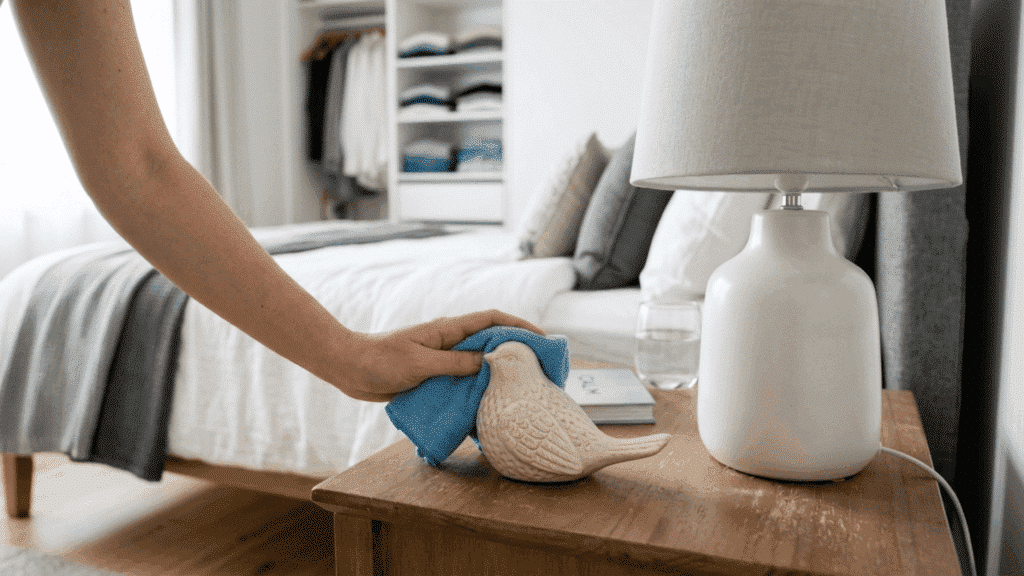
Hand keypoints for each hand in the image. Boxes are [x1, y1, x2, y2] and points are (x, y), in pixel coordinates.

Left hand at [338, 310, 545, 401]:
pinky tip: (487, 407)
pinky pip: (462, 383)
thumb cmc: (381, 360)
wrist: (349, 368)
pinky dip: (476, 391)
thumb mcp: (421, 363)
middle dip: (516, 351)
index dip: (519, 325)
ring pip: (478, 365)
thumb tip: (491, 361)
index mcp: (448, 329)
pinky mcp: (434, 377)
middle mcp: (449, 342)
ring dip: (497, 375)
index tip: (541, 337)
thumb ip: (455, 363)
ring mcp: (442, 360)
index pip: (491, 320)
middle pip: (491, 342)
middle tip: (539, 369)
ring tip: (520, 391)